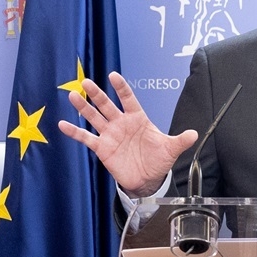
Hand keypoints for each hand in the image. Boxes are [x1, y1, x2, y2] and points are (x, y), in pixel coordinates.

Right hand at [57, 73, 198, 197]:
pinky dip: (75, 132)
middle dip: (97, 94)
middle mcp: (121, 123)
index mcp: (137, 118)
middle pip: (107, 105)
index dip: (121, 88)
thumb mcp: (171, 149)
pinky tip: (62, 124)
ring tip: (73, 96)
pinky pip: (86, 138)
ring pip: (94, 117)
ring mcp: (110, 134)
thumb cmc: (158, 160)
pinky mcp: (102, 148)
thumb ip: (180, 140)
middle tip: (86, 81)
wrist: (148, 179)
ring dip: (84, 107)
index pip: (128, 99)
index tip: (113, 77)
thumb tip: (194, 134)